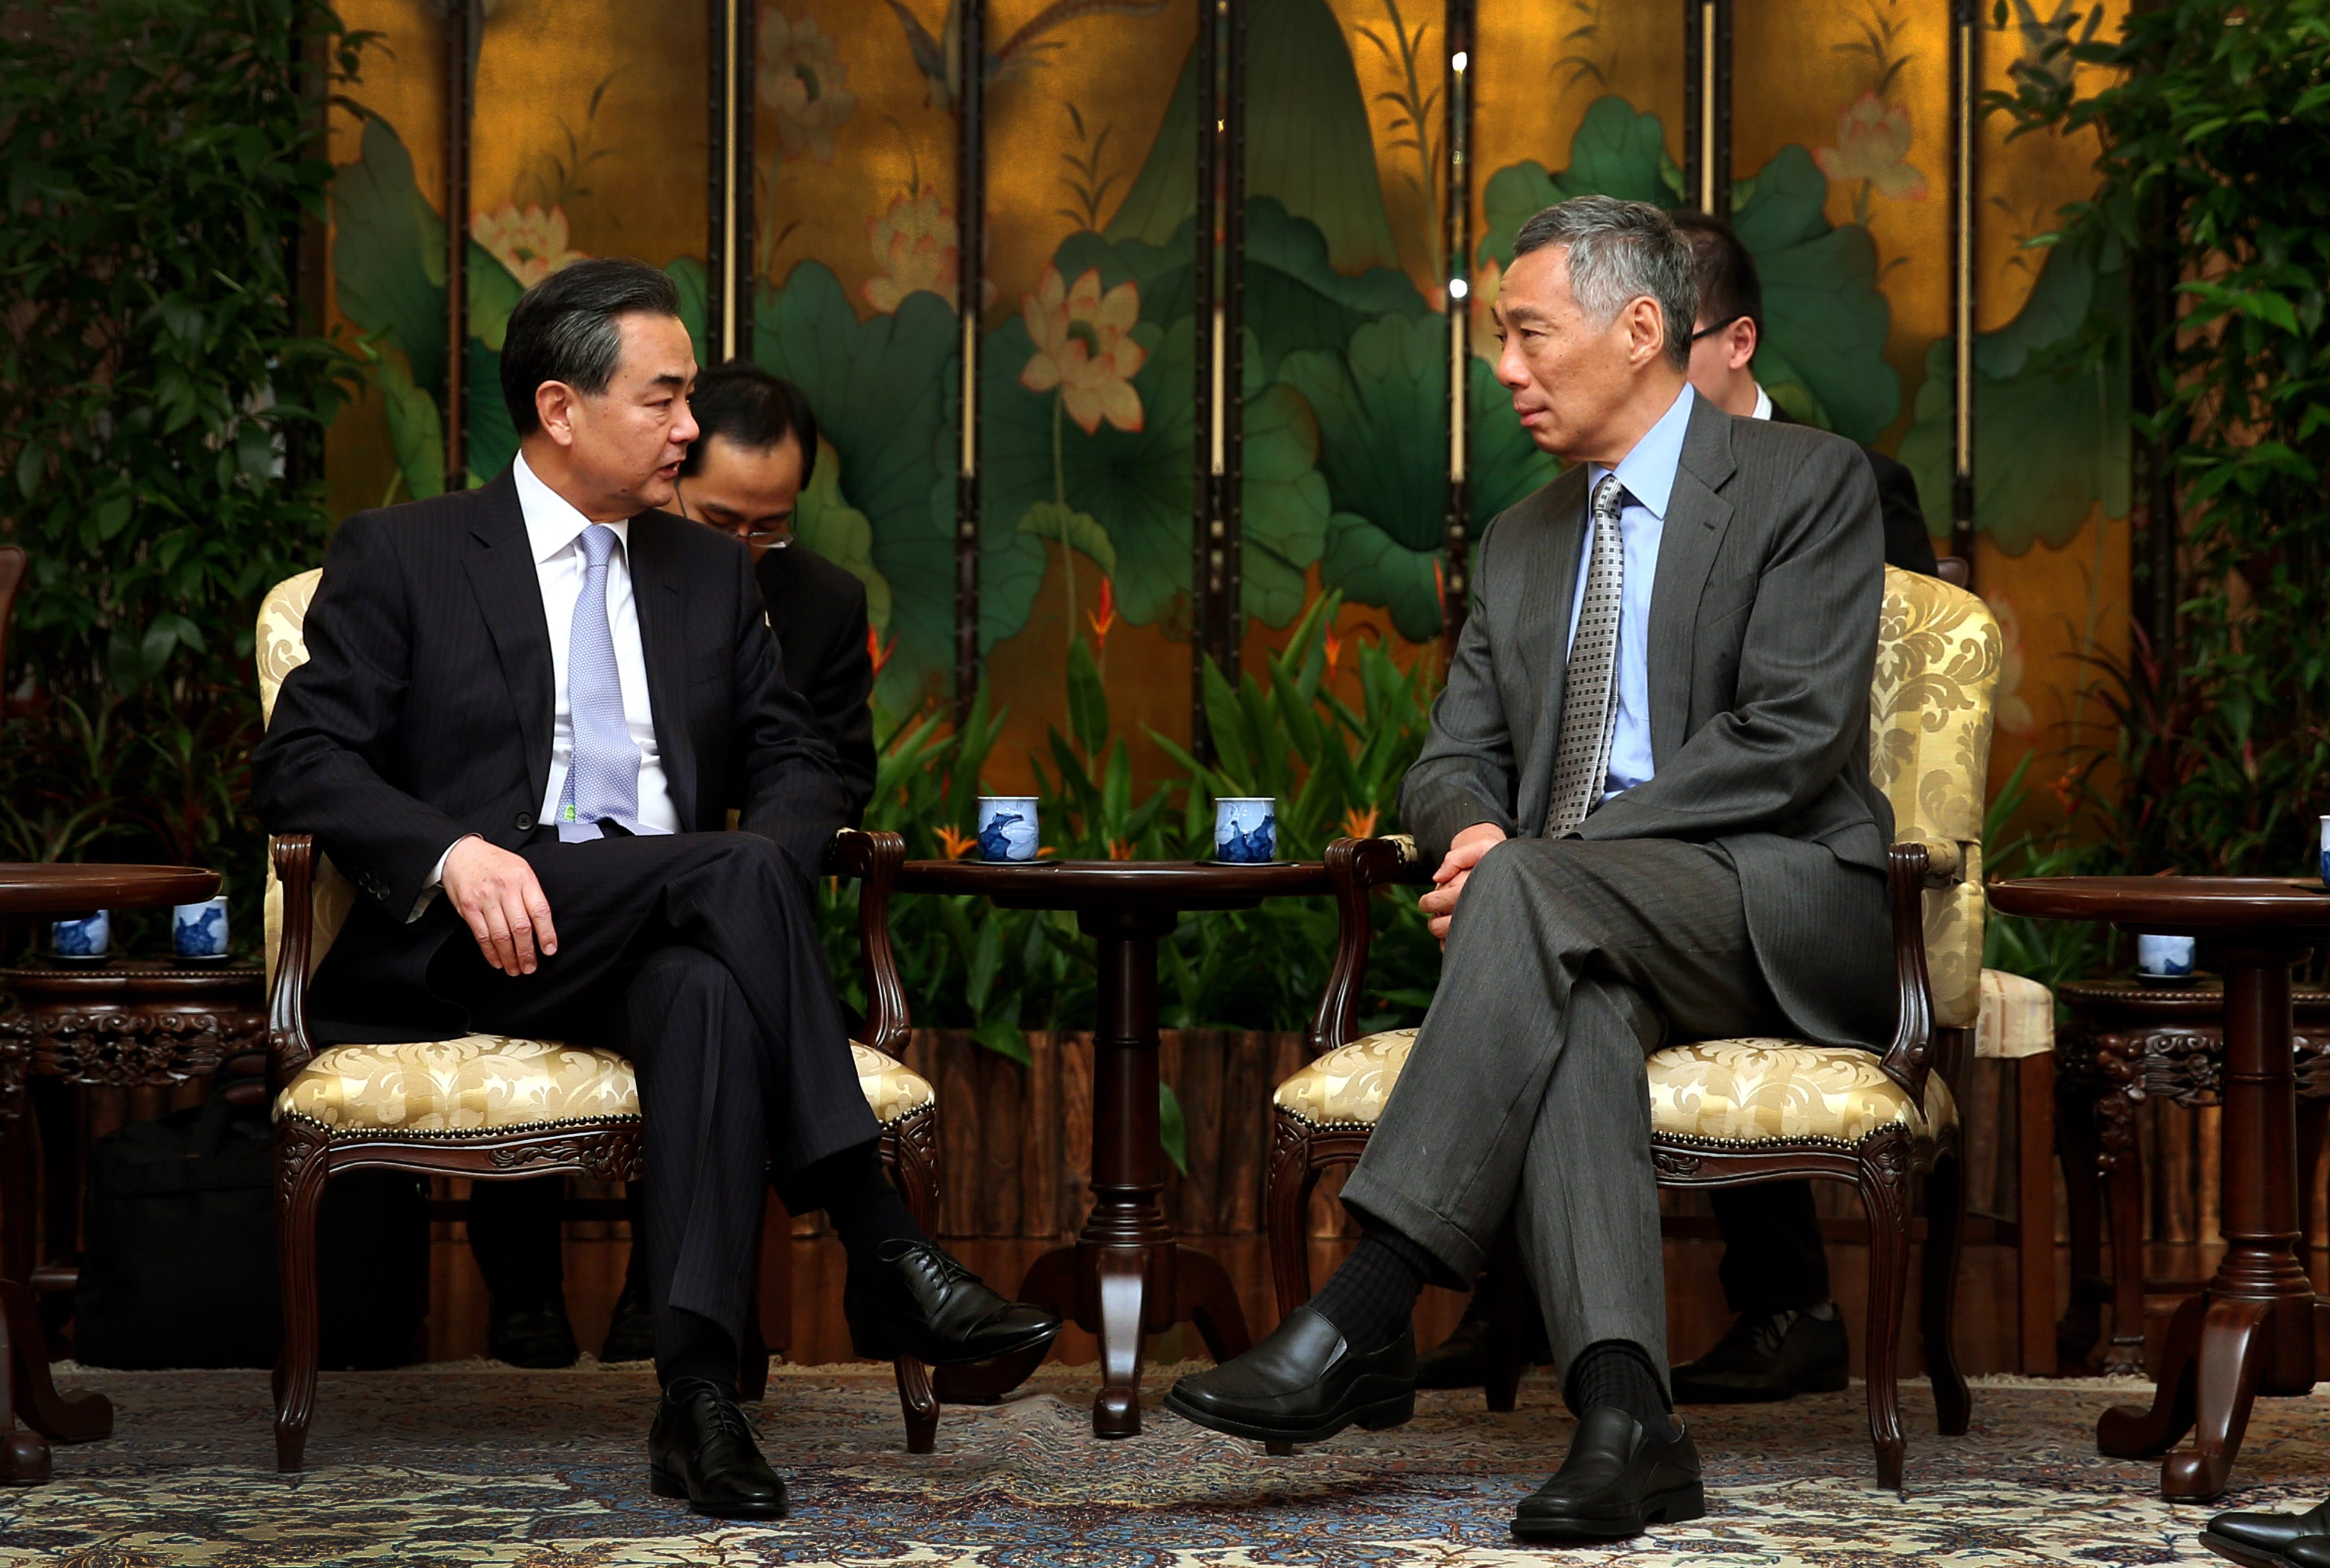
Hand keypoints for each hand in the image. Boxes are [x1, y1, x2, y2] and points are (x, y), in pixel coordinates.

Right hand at [442, 836, 557, 976]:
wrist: (461, 852)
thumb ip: (531, 893)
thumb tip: (544, 925)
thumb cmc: (495, 863)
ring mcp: (485, 898)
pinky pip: (482, 935)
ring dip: (509, 957)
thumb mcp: (520, 869)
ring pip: (501, 935)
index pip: (540, 911)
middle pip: (520, 927)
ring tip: (515, 969)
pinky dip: (490, 952)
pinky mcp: (468, 908)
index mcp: (523, 878)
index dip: (546, 934)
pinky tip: (497, 961)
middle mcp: (505, 888)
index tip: (549, 950)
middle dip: (527, 952)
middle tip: (530, 967)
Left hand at [1418, 823, 1508, 945]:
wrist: (1517, 873)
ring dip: (1443, 930)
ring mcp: (1479, 930)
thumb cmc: (1498, 860)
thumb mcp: (1484, 847)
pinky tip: (1459, 930)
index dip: (1428, 902)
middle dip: (1434, 918)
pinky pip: (1458, 949)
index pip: (1433, 903)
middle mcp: (1475, 913)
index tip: (1430, 899)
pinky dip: (1452, 943)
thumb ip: (1458, 856)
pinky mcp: (1482, 940)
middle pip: (1437, 926)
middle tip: (1441, 909)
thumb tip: (1437, 878)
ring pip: (1447, 940)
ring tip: (1452, 918)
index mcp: (1470, 891)